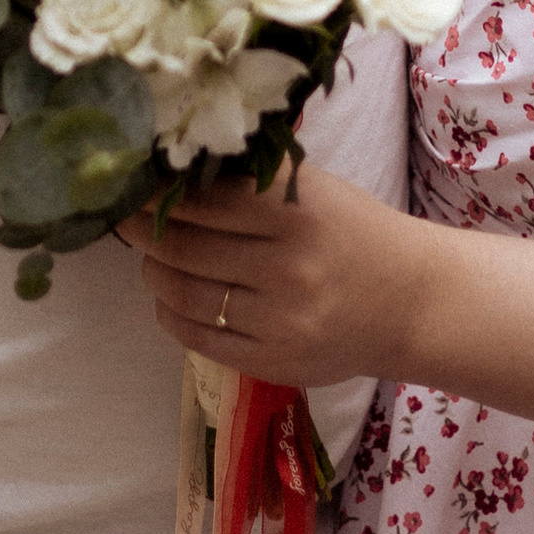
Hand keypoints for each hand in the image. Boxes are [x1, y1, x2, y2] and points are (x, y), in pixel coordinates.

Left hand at [118, 163, 417, 392]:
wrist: (410, 303)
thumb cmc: (354, 232)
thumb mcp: (313, 189)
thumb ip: (251, 183)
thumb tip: (172, 172)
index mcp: (298, 210)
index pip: (206, 199)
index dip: (160, 192)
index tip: (132, 182)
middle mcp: (288, 265)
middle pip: (187, 246)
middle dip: (143, 230)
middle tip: (123, 216)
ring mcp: (281, 320)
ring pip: (187, 294)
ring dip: (155, 272)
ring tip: (147, 256)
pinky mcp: (275, 361)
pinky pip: (202, 339)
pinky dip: (173, 315)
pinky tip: (168, 298)